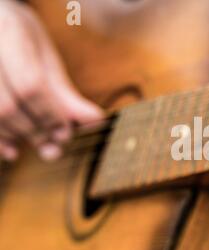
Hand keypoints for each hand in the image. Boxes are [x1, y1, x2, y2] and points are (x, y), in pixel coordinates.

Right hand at [0, 0, 102, 160]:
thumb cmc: (20, 38)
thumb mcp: (45, 56)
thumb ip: (65, 90)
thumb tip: (96, 121)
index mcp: (10, 35)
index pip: (31, 85)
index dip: (50, 114)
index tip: (65, 133)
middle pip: (7, 105)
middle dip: (35, 130)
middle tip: (55, 146)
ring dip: (18, 136)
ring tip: (42, 147)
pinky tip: (13, 151)